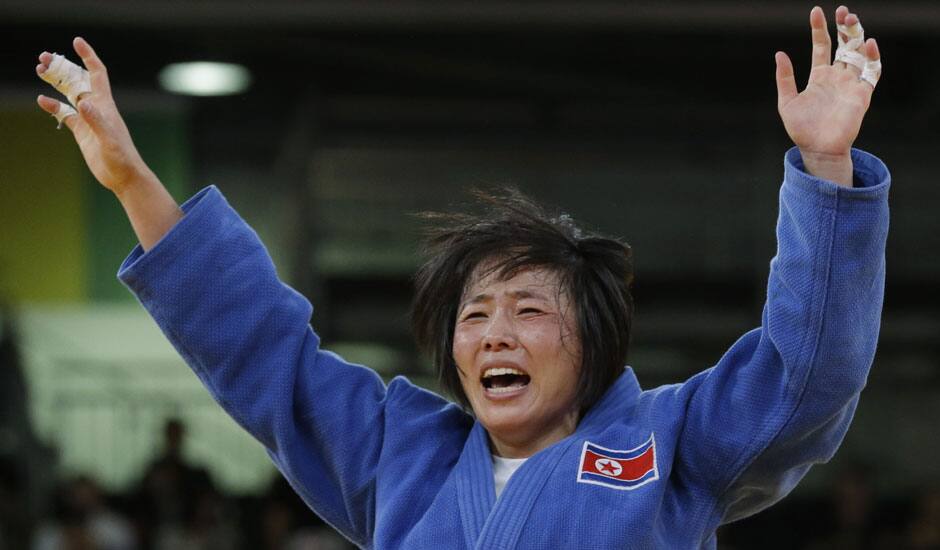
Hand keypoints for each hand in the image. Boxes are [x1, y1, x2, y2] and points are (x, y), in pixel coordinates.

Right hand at [36, 37, 154, 196]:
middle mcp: (96, 108)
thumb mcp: (110, 140)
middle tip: (43, 57)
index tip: (76, 41)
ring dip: (56, 82)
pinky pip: (65, 114)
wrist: (123, 177)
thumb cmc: (122, 159)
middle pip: (78, 80)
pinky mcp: (82, 132)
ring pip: (69, 94)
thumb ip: (97, 122)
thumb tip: (84, 104)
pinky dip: (53, 106)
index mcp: (105, 105)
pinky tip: (42, 100)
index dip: (88, 57)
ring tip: (39, 70)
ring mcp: (88, 119)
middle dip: (63, 66)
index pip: (96, 74)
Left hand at [775, 6, 880, 185]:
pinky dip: (872, 57)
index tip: (816, 12)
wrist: (817, 149)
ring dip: (857, 35)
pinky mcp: (862, 94)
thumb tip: (779, 53)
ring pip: (859, 53)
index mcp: (818, 77)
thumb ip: (785, 78)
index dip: (819, 29)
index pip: (821, 46)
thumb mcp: (787, 101)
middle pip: (844, 45)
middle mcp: (837, 77)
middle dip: (844, 27)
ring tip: (851, 19)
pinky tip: (867, 43)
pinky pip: (871, 72)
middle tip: (843, 11)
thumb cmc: (801, 129)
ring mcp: (850, 84)